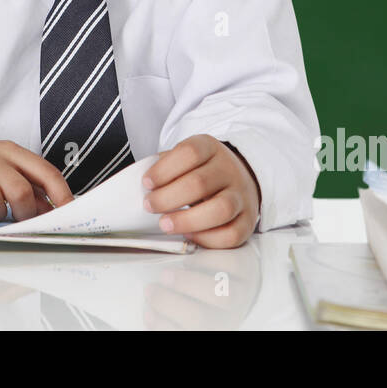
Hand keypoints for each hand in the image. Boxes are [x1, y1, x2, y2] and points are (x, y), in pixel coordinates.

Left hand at [142, 134, 261, 248]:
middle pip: (200, 183)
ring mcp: (241, 196)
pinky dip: (207, 239)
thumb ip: (165, 167)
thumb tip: (139, 186)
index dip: (164, 169)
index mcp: (211, 148)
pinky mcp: (248, 221)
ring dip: (187, 220)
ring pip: (220, 209)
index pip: (190, 152)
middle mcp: (229, 170)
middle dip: (168, 197)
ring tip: (165, 224)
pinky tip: (189, 235)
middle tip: (149, 206)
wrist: (240, 177)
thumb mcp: (185, 159)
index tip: (146, 183)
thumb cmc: (202, 171)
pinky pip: (231, 235)